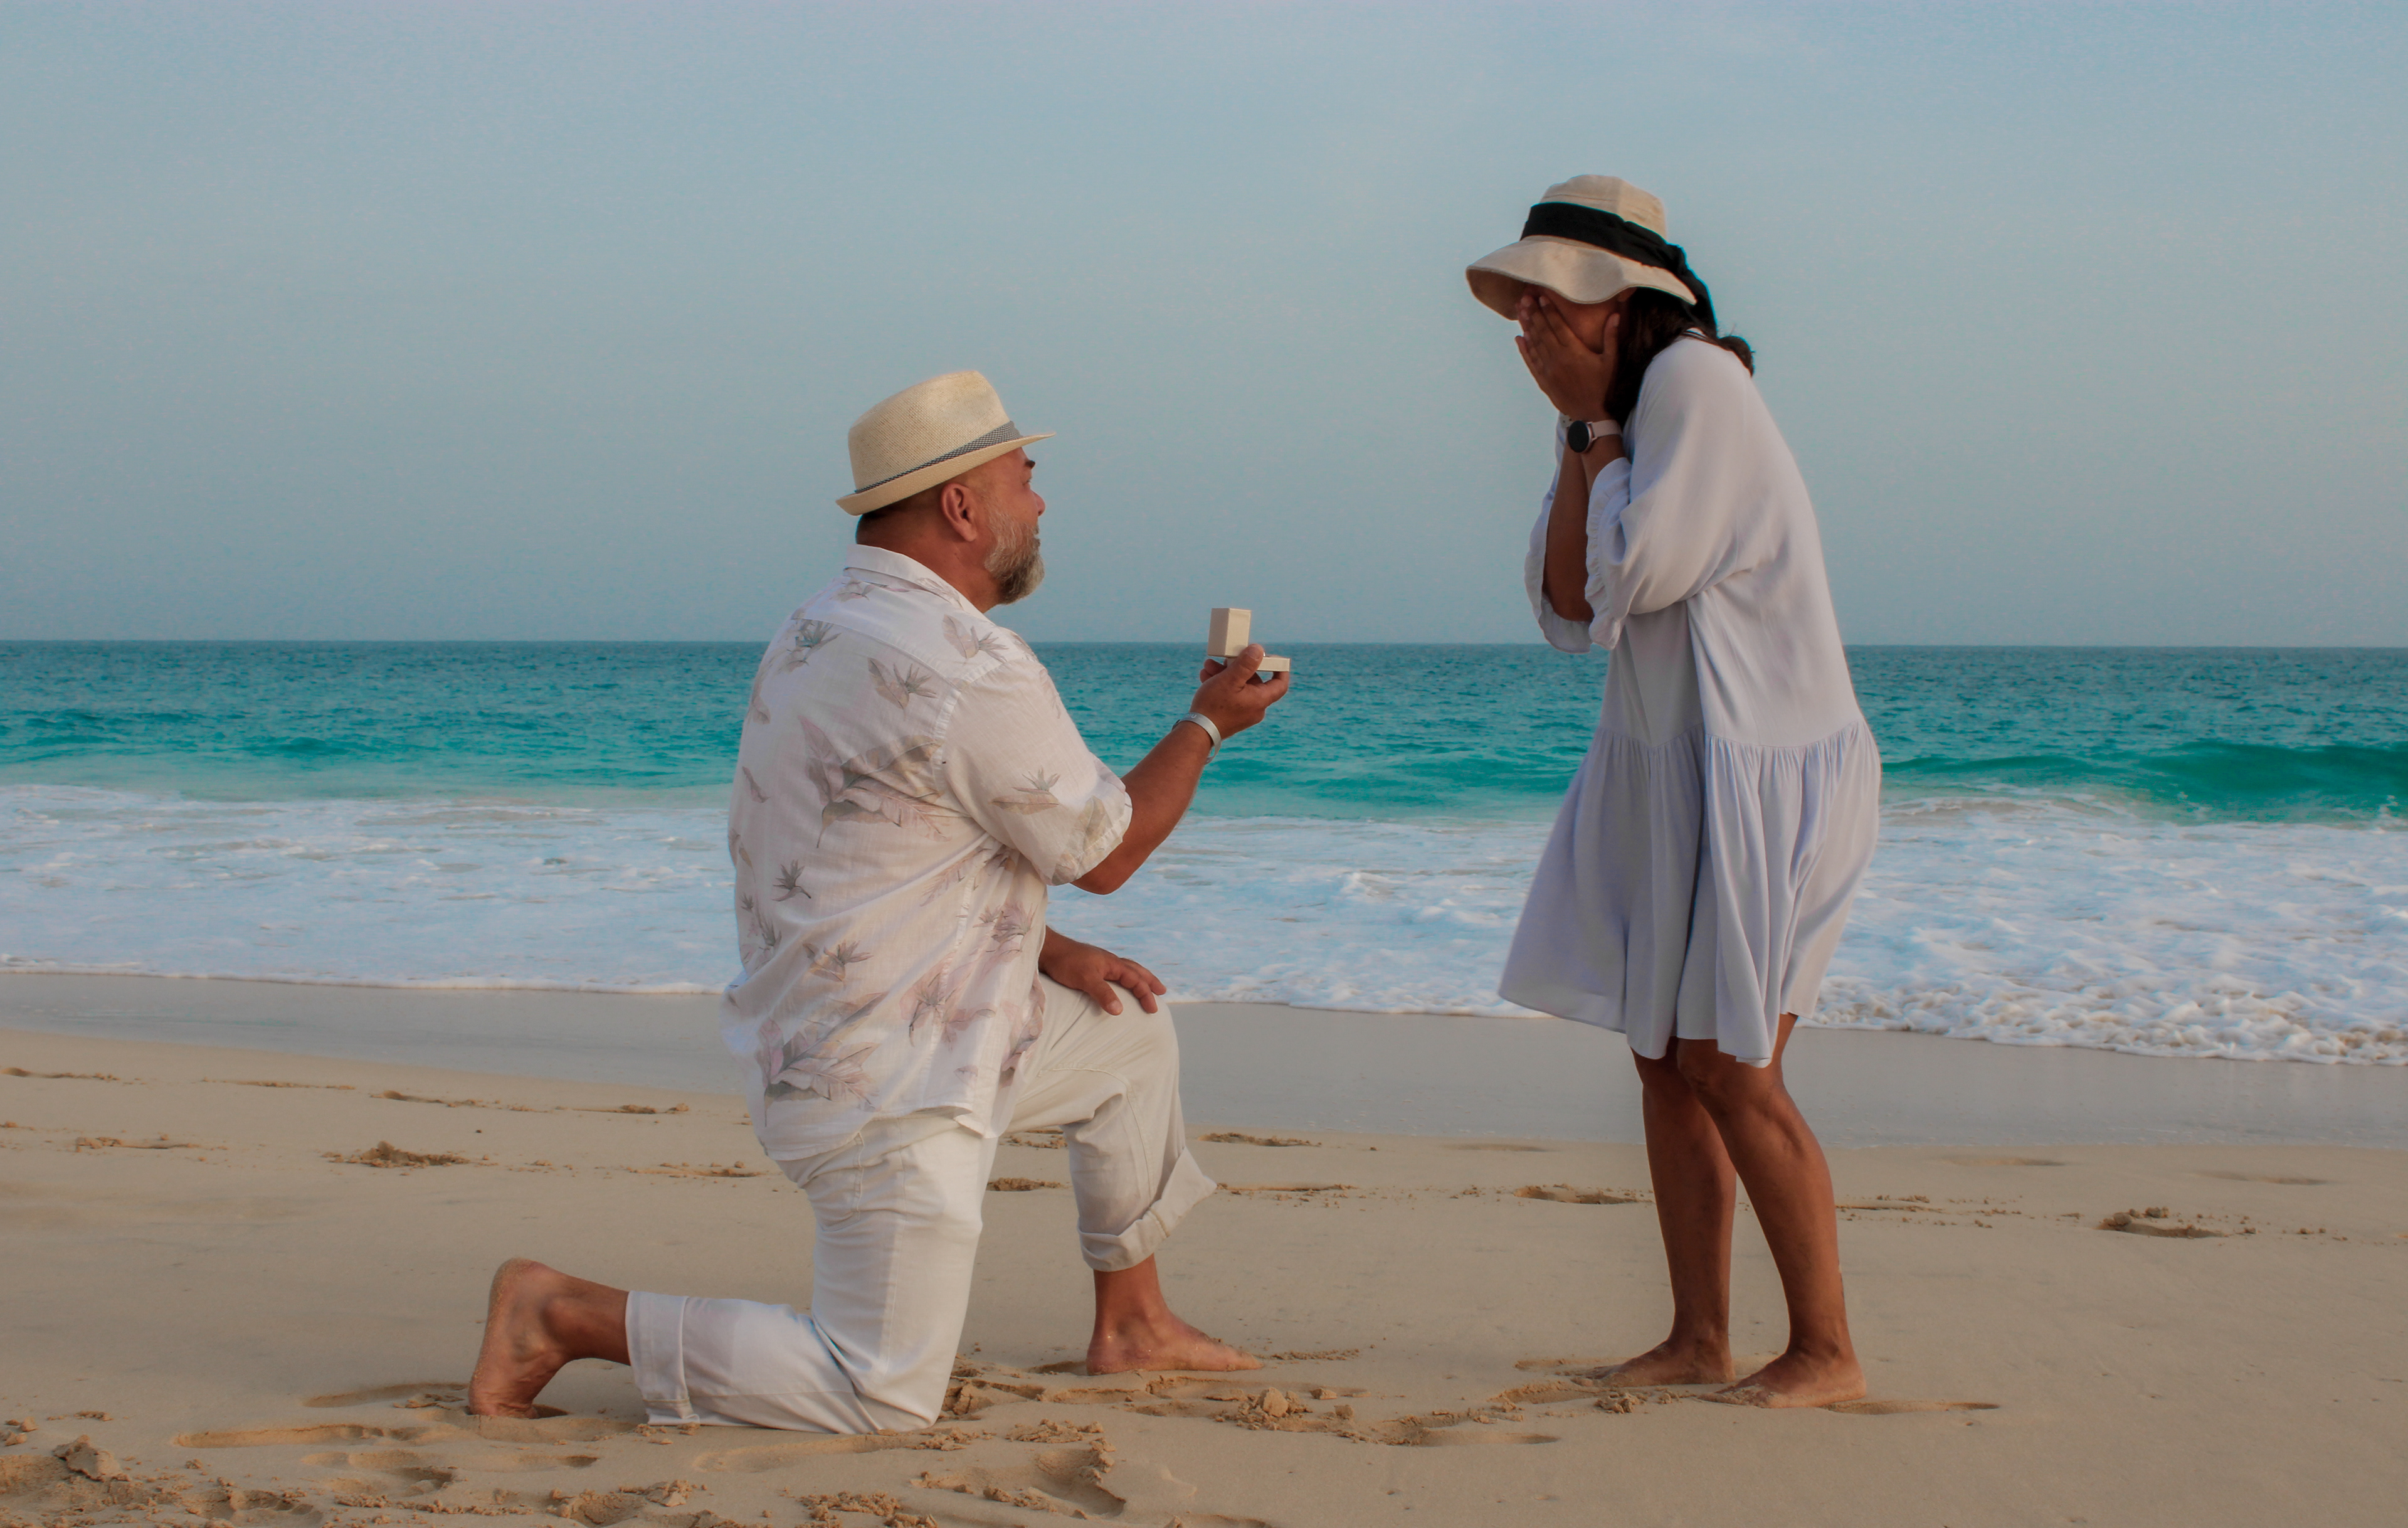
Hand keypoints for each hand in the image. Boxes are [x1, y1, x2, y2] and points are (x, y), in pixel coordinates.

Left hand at [1039, 927, 1165, 1014]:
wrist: (1048, 949)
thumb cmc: (1066, 963)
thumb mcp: (1085, 979)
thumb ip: (1103, 993)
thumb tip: (1120, 1011)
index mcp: (1113, 964)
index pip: (1136, 980)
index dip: (1146, 995)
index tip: (1153, 1010)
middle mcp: (1110, 961)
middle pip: (1136, 970)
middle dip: (1149, 981)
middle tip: (1162, 991)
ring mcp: (1101, 962)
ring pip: (1126, 969)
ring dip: (1139, 977)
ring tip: (1146, 984)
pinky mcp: (1091, 965)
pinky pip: (1115, 971)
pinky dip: (1124, 976)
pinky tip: (1118, 981)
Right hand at [1188, 643, 1290, 739]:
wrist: (1197, 732)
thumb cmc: (1214, 706)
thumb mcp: (1230, 679)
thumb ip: (1246, 663)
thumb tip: (1258, 650)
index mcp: (1260, 700)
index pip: (1280, 684)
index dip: (1279, 669)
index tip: (1271, 658)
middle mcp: (1256, 709)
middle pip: (1253, 681)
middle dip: (1238, 666)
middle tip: (1226, 658)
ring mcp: (1244, 713)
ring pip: (1239, 687)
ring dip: (1225, 674)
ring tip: (1209, 666)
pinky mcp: (1232, 716)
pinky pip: (1231, 696)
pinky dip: (1221, 685)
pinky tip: (1206, 676)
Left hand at [1515, 288, 1619, 426]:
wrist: (1590, 413)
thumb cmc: (1603, 386)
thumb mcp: (1611, 361)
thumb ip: (1611, 337)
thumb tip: (1616, 315)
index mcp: (1573, 351)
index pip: (1558, 325)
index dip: (1549, 310)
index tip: (1541, 297)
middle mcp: (1558, 358)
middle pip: (1542, 331)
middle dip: (1533, 313)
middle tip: (1524, 298)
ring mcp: (1548, 370)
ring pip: (1534, 344)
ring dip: (1527, 327)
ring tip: (1520, 311)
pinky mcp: (1543, 380)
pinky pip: (1531, 362)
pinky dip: (1524, 350)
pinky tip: (1519, 338)